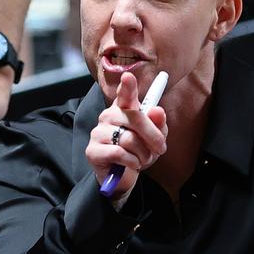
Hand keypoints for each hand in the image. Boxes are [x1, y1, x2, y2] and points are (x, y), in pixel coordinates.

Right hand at [85, 72, 166, 200]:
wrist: (125, 176)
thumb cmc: (139, 152)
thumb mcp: (155, 138)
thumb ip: (158, 124)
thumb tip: (157, 111)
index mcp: (124, 108)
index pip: (125, 93)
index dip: (127, 85)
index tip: (129, 76)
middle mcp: (109, 115)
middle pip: (136, 118)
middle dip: (153, 136)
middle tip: (161, 148)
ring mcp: (98, 132)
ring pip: (129, 139)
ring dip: (143, 154)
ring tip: (142, 159)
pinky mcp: (92, 150)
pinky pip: (118, 153)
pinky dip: (131, 162)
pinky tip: (131, 164)